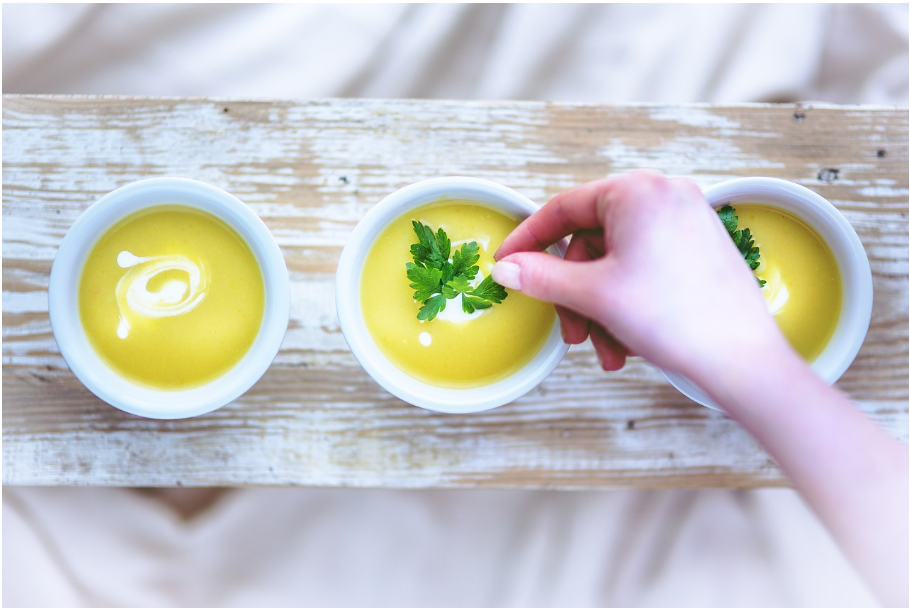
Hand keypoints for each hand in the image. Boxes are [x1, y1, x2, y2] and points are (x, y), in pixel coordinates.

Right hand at [492, 170, 790, 381]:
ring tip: (609, 349)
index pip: (563, 209)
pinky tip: (630, 340)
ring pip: (616, 261)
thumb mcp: (594, 295)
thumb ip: (541, 276)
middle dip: (576, 295)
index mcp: (637, 191)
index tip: (507, 264)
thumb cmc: (677, 320)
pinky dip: (627, 302)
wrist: (744, 361)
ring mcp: (686, 219)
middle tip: (573, 333)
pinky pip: (644, 267)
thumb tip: (507, 267)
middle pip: (590, 241)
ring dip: (601, 308)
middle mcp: (665, 195)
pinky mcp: (699, 246)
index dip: (528, 240)